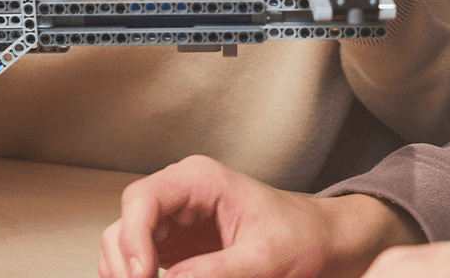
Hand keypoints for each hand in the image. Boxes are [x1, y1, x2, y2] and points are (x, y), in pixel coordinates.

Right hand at [101, 155, 422, 277]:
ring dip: (127, 272)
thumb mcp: (264, 259)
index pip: (143, 199)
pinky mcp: (177, 248)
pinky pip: (140, 261)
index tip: (141, 276)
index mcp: (200, 180)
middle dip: (125, 262)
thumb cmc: (303, 238)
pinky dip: (137, 277)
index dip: (133, 238)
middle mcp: (180, 195)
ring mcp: (175, 221)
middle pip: (126, 223)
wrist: (324, 243)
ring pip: (126, 244)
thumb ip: (218, 272)